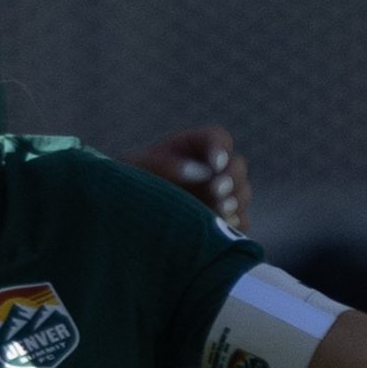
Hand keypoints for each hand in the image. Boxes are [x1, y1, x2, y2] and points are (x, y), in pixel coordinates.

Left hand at [128, 127, 248, 235]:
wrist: (124, 219)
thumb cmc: (128, 187)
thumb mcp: (137, 171)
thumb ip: (164, 165)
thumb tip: (199, 172)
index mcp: (191, 147)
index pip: (216, 139)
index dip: (219, 149)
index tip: (214, 164)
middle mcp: (210, 170)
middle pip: (236, 165)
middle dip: (231, 177)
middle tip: (216, 190)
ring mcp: (219, 196)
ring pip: (242, 193)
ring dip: (235, 200)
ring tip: (220, 210)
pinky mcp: (223, 221)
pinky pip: (241, 221)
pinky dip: (235, 224)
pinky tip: (221, 228)